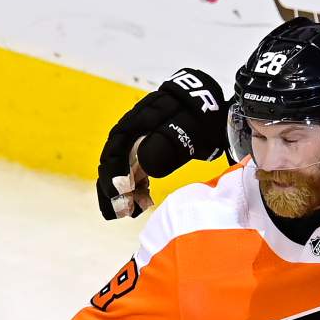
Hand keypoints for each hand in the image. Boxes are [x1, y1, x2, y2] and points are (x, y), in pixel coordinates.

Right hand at [96, 68, 227, 219]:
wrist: (209, 105)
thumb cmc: (199, 116)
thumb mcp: (190, 128)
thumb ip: (169, 142)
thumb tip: (146, 165)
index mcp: (138, 121)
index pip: (116, 148)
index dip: (115, 171)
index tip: (122, 192)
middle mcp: (131, 131)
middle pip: (111, 161)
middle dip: (112, 189)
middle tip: (119, 213)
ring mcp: (136, 142)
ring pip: (119, 169)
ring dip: (120, 193)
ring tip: (127, 213)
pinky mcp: (144, 152)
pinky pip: (132, 172)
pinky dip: (134, 189)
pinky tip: (141, 203)